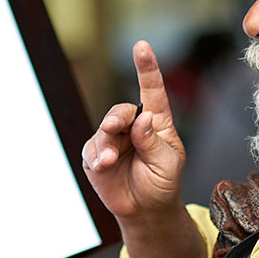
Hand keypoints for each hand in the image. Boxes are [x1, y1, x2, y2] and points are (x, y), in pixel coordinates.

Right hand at [81, 40, 185, 222]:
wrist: (146, 210)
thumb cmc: (162, 183)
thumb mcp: (167, 163)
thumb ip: (153, 141)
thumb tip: (141, 118)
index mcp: (156, 122)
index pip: (151, 91)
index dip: (146, 68)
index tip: (141, 47)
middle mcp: (133, 127)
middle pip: (121, 110)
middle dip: (116, 117)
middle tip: (114, 127)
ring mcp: (112, 140)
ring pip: (103, 130)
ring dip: (105, 144)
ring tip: (109, 161)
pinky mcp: (96, 156)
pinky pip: (91, 149)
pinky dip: (96, 157)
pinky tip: (103, 167)